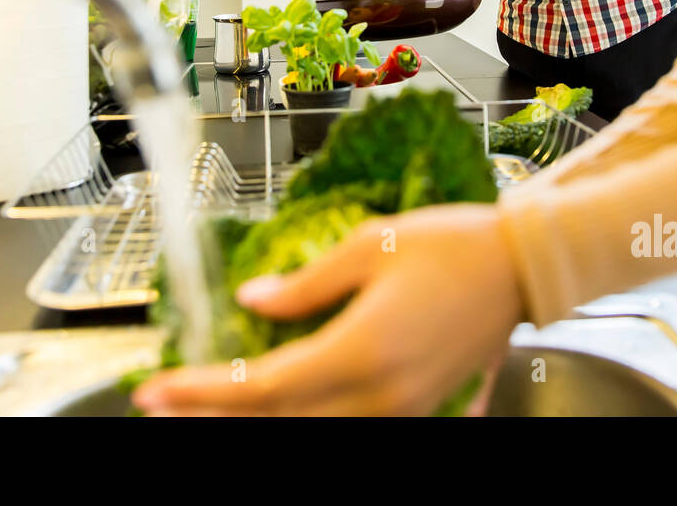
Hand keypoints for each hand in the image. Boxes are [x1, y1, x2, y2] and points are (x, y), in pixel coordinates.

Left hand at [131, 203, 523, 415]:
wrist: (523, 267)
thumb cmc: (454, 244)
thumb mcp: (370, 245)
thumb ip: (305, 284)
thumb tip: (252, 300)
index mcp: (362, 351)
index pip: (261, 387)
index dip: (200, 392)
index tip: (153, 390)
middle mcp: (380, 396)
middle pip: (278, 424)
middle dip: (213, 417)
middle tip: (163, 406)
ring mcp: (402, 411)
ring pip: (311, 433)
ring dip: (256, 423)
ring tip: (209, 407)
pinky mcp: (419, 410)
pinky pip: (348, 427)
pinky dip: (302, 419)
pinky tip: (277, 405)